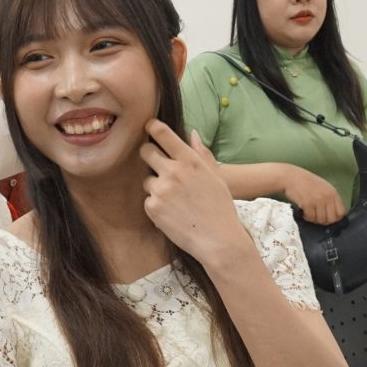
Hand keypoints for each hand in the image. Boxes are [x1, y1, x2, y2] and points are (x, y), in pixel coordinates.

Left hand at [140, 122, 252, 266]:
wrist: (218, 240)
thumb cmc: (221, 208)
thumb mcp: (216, 177)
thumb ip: (201, 154)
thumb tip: (192, 133)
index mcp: (190, 160)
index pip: (162, 133)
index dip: (152, 127)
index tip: (149, 126)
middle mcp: (172, 171)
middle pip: (146, 151)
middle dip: (148, 155)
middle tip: (157, 165)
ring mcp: (160, 189)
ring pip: (147, 180)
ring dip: (156, 187)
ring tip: (175, 201)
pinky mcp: (152, 207)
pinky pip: (148, 201)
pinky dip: (157, 207)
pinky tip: (173, 214)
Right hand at [283, 165, 346, 223]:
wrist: (290, 177)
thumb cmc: (306, 182)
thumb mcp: (323, 187)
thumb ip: (330, 199)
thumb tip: (334, 215)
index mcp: (333, 192)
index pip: (341, 212)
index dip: (335, 218)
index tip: (328, 217)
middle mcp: (327, 196)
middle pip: (332, 219)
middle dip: (324, 221)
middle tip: (317, 216)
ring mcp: (317, 200)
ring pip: (321, 220)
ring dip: (314, 219)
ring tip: (310, 212)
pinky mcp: (307, 204)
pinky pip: (311, 218)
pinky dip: (307, 217)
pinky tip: (304, 211)